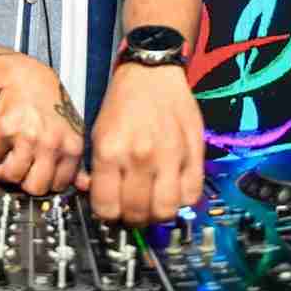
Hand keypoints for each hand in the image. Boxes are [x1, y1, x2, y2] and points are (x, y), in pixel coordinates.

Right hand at [0, 57, 90, 194]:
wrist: (27, 79)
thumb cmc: (51, 106)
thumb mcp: (72, 131)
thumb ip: (77, 163)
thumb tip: (84, 187)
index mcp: (72, 146)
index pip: (58, 187)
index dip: (46, 183)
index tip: (39, 176)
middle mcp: (51, 142)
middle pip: (35, 187)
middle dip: (25, 182)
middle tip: (22, 170)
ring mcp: (27, 136)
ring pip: (12, 176)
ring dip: (5, 173)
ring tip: (7, 162)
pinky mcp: (4, 130)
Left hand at [89, 63, 204, 224]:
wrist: (152, 73)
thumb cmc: (123, 103)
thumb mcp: (97, 133)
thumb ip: (98, 170)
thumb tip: (98, 199)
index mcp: (110, 150)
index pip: (106, 207)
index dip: (107, 214)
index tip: (111, 209)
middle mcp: (139, 157)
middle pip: (137, 213)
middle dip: (131, 217)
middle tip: (132, 208)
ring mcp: (169, 156)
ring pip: (165, 210)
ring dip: (157, 213)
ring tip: (153, 202)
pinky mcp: (193, 153)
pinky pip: (191, 195)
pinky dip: (182, 200)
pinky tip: (173, 189)